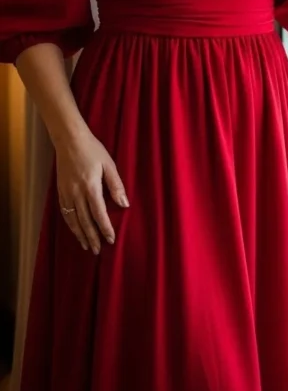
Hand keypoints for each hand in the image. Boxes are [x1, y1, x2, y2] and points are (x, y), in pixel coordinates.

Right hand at [56, 128, 129, 254]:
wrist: (69, 140)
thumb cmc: (92, 150)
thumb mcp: (109, 164)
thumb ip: (116, 185)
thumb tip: (124, 204)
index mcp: (90, 187)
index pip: (99, 214)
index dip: (105, 228)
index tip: (111, 239)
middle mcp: (76, 193)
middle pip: (85, 221)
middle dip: (92, 237)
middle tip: (98, 250)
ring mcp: (66, 193)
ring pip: (73, 220)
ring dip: (80, 234)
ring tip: (87, 246)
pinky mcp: (60, 191)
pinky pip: (65, 213)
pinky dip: (70, 224)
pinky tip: (75, 230)